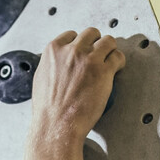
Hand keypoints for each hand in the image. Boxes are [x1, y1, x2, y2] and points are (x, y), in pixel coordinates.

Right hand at [30, 28, 125, 143]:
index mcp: (54, 51)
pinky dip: (119, 62)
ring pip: (108, 40)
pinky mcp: (103, 71)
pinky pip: (118, 57)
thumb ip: (52, 65)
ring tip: (110, 60)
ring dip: (109, 49)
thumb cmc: (48, 110)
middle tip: (98, 55)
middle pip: (91, 34)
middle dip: (95, 43)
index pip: (71, 35)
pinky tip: (116, 69)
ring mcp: (88, 60)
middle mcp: (72, 51)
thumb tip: (59, 64)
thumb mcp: (41, 79)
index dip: (80, 44)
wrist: (56, 125)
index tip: (84, 51)